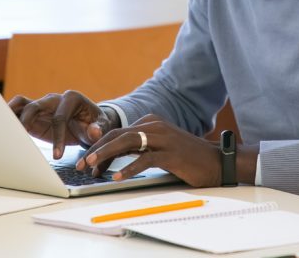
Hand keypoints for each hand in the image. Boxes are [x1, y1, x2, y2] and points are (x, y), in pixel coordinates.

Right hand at [8, 90, 119, 159]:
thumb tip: (93, 131)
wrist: (90, 122)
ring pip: (22, 103)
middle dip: (28, 120)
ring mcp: (42, 105)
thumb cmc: (96, 124)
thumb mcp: (102, 126)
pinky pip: (18, 110)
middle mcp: (54, 99)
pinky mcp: (34, 114)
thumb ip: (98, 129)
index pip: (60, 117)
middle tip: (20, 137)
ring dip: (11, 113)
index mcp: (72, 99)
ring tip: (2, 127)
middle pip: (36, 106)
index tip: (58, 155)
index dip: (58, 136)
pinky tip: (1, 128)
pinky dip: (9, 116)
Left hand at [77, 114, 221, 186]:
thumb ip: (140, 148)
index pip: (118, 132)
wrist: (217, 161)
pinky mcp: (171, 154)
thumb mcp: (160, 148)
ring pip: (127, 143)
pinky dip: (129, 168)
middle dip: (96, 149)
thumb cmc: (187, 158)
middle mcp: (155, 126)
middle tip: (81, 164)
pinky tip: (117, 176)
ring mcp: (163, 138)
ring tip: (92, 167)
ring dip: (106, 155)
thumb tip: (112, 159)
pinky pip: (145, 159)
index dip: (100, 145)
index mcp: (151, 122)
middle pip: (119, 135)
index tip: (86, 161)